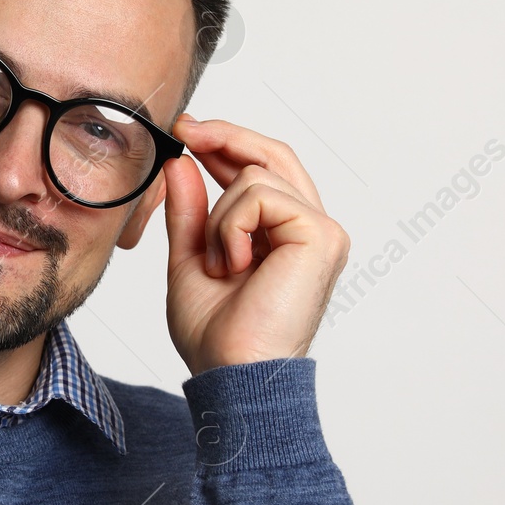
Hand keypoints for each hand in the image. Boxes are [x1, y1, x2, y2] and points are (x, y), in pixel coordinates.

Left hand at [163, 115, 349, 374]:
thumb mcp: (191, 259)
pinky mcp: (322, 234)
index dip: (226, 144)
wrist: (233, 375)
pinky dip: (231, 227)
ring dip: (218, 218)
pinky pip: (260, 195)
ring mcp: (322, 230)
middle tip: (183, 128)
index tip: (185, 130)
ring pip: (255, 175)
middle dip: (224, 136)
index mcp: (286, 235)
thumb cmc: (217, 336)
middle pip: (272, 154)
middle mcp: (311, 229)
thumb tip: (182, 162)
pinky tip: (234, 265)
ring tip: (220, 266)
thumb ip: (190, 212)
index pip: (263, 169)